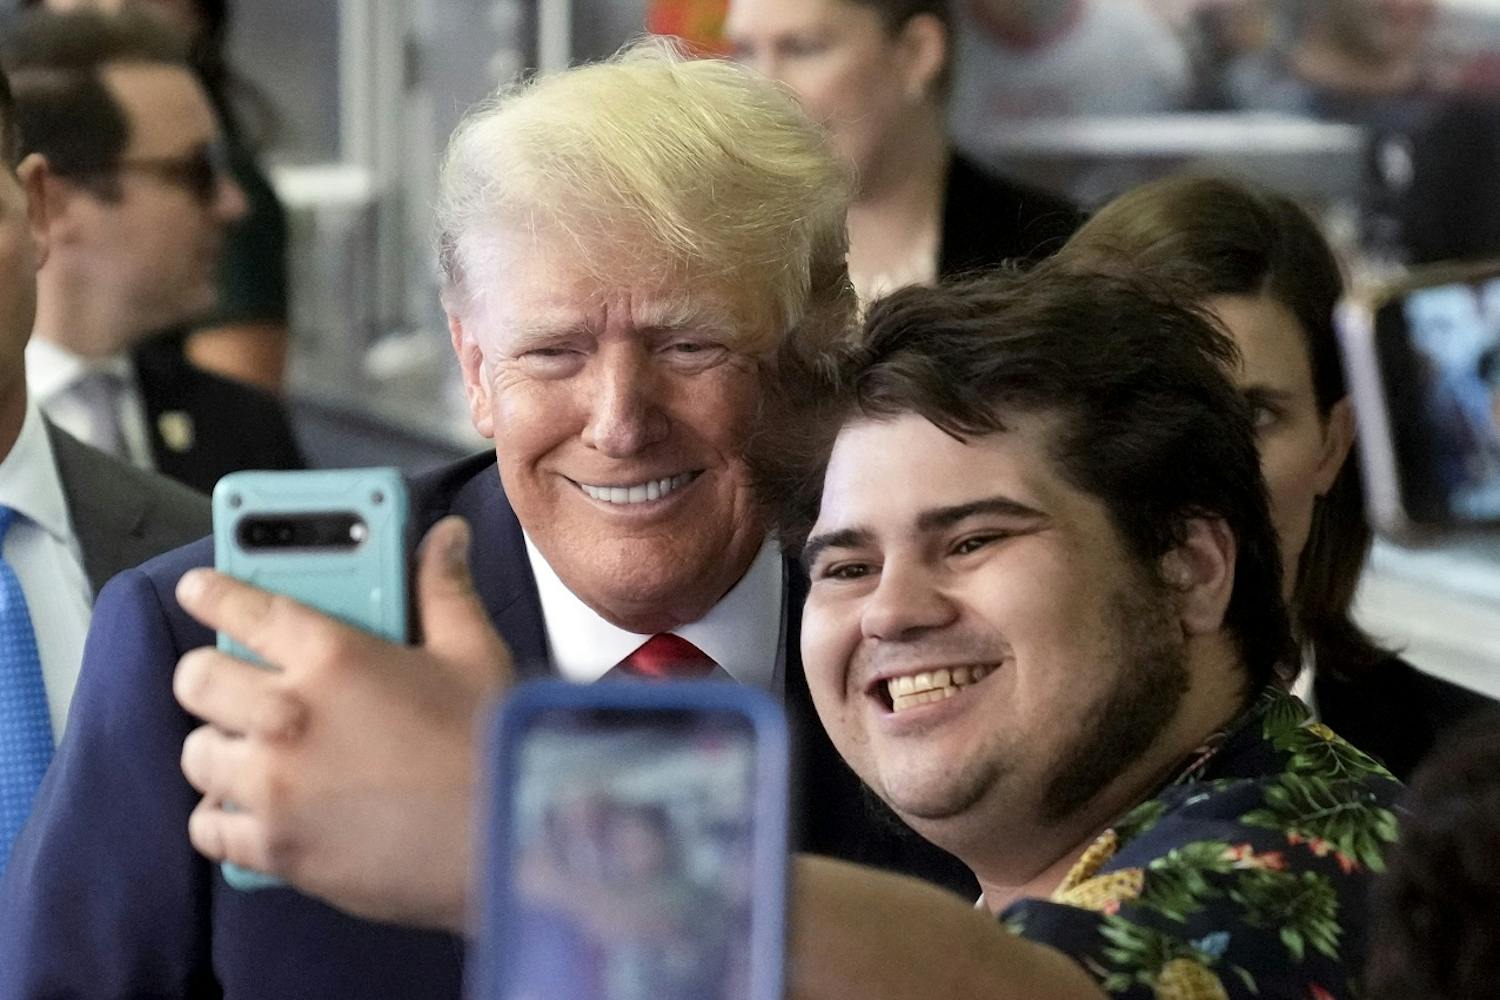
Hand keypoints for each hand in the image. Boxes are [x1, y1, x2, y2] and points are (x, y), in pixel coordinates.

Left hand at [174, 516, 510, 930]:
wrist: (510, 837)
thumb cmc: (493, 746)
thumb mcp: (472, 654)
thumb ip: (443, 589)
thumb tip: (444, 538)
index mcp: (335, 657)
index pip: (245, 606)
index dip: (213, 591)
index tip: (198, 589)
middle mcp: (290, 717)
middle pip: (197, 678)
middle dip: (210, 674)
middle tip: (235, 681)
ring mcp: (276, 786)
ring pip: (198, 754)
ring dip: (221, 747)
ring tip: (253, 748)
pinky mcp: (276, 847)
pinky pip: (210, 827)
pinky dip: (226, 818)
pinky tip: (256, 807)